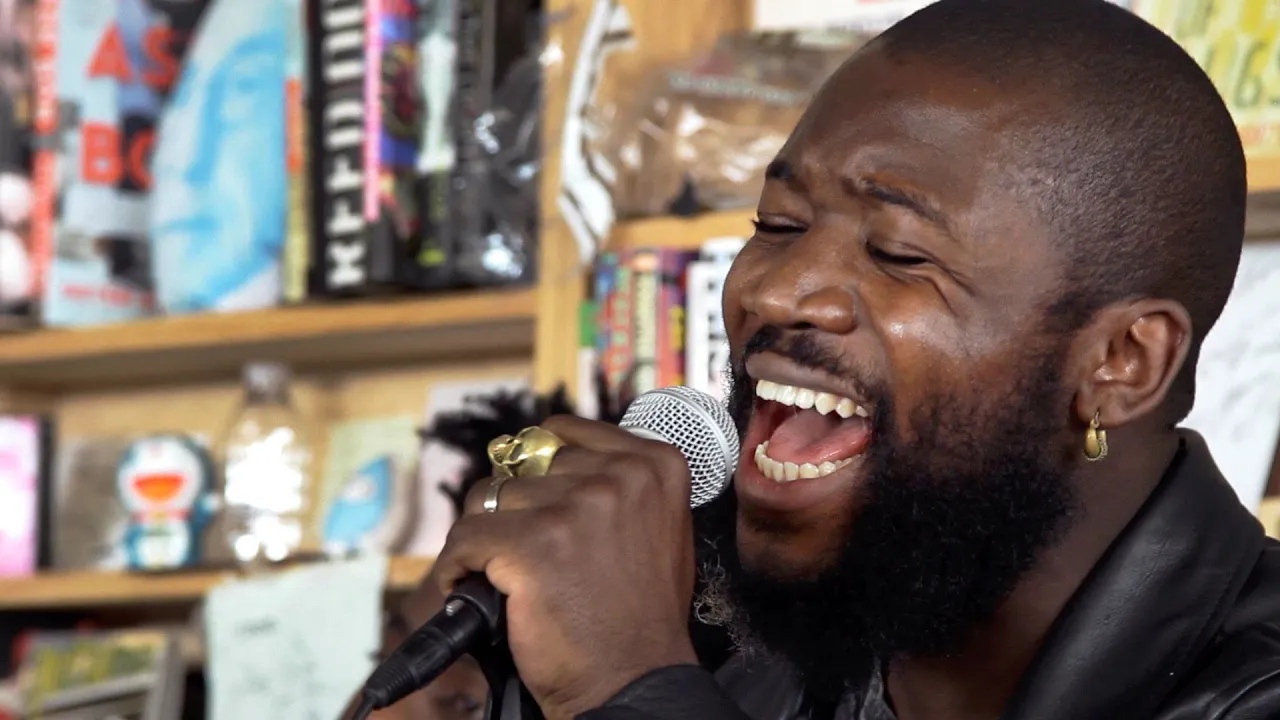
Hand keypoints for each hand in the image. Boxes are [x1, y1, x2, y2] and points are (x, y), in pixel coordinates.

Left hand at [430, 414, 699, 718]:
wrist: (634, 679)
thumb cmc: (643, 614)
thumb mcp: (657, 526)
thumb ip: (618, 483)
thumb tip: (555, 451)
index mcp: (655, 464)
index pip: (564, 431)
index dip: (538, 467)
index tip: (532, 496)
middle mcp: (620, 476)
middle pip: (526, 466)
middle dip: (515, 508)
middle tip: (526, 552)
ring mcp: (575, 507)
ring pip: (491, 499)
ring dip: (488, 538)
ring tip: (506, 573)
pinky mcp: (532, 543)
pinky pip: (466, 536)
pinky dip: (458, 564)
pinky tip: (471, 583)